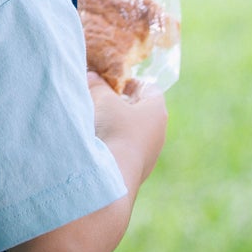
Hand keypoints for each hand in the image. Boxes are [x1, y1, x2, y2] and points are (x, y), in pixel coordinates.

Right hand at [88, 72, 167, 187]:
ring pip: (132, 132)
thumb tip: (92, 75)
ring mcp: (150, 153)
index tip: (109, 83)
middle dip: (118, 103)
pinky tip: (98, 145)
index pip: (148, 87)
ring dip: (115, 125)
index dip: (128, 82)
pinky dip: (114, 144)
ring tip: (94, 123)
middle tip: (98, 100)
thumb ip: (98, 85)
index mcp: (157, 110)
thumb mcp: (103, 100)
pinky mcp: (137, 169)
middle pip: (139, 110)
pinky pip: (126, 150)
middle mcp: (159, 132)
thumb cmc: (114, 130)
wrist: (115, 176)